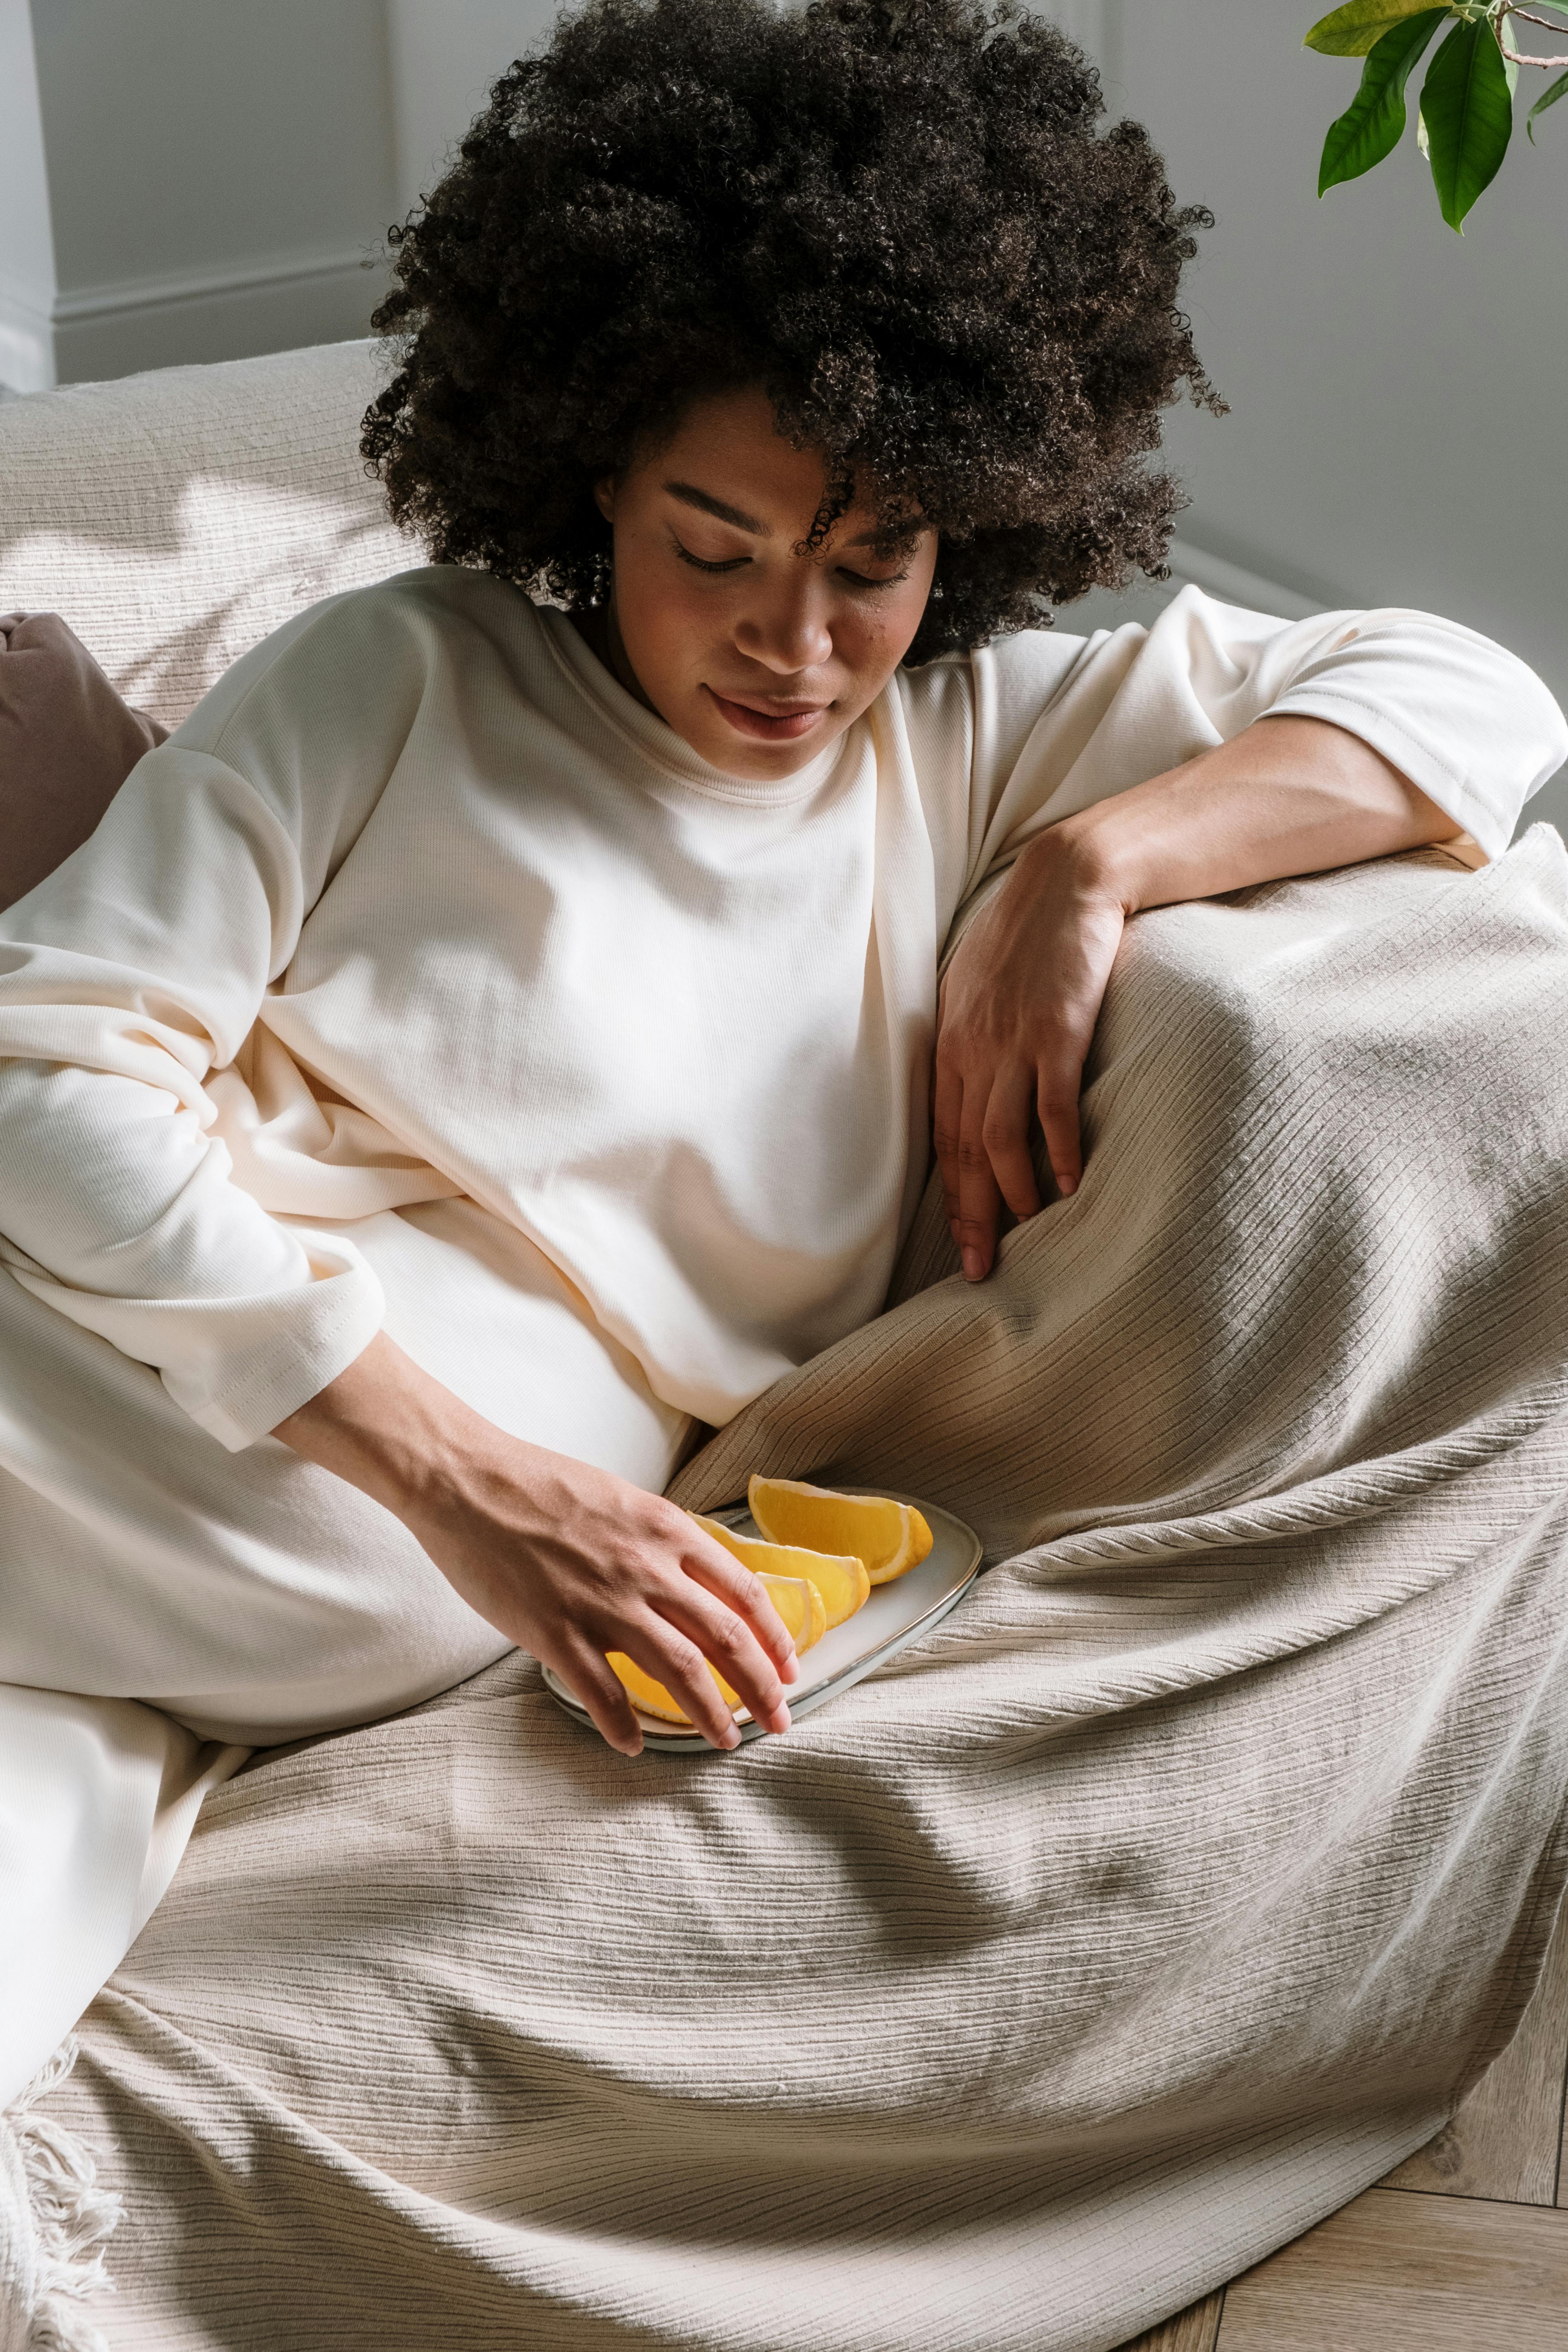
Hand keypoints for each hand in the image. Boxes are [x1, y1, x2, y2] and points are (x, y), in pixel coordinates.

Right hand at [274, 1332, 797, 1755]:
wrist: (467, 1480)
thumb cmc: (539, 1485)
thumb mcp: (621, 1499)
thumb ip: (660, 1539)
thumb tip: (692, 1579)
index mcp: (665, 1529)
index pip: (741, 1591)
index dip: (773, 1636)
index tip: (790, 1668)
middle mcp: (645, 1567)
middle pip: (725, 1638)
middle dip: (761, 1687)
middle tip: (779, 1722)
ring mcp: (601, 1602)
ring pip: (679, 1670)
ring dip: (710, 1714)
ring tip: (727, 1742)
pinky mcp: (555, 1631)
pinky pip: (603, 1693)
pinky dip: (624, 1727)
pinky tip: (635, 1746)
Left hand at [932, 713, 1462, 1283]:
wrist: (1069, 878)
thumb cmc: (1028, 937)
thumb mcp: (980, 990)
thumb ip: (975, 1044)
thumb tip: (978, 1096)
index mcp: (952, 1042)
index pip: (943, 1135)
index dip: (951, 1194)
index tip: (961, 1244)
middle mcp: (972, 1048)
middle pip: (965, 1149)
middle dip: (971, 1214)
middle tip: (980, 1270)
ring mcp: (1011, 1041)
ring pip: (1002, 1136)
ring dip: (1014, 1193)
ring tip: (1028, 1236)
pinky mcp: (1056, 1029)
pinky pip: (1052, 1104)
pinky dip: (1057, 1150)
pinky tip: (1067, 1186)